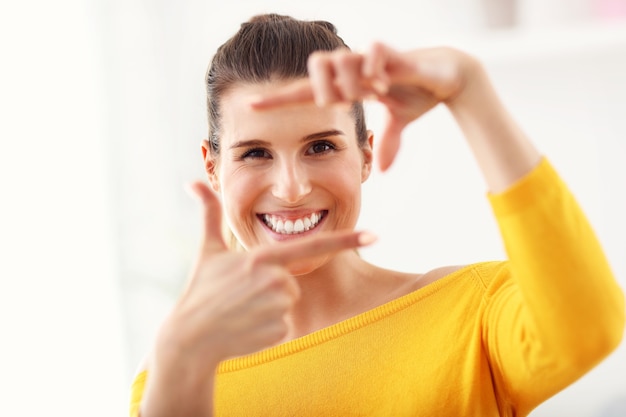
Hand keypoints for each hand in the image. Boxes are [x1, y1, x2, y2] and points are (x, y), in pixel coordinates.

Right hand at [153, 181, 375, 376]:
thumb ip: (209, 213)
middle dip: (273, 287)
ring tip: (243, 310)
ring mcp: (279, 308)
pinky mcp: (280, 331)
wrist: (190, 338)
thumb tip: (193, 181)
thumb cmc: (200, 291)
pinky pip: (286, 325)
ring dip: (270, 307)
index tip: (375, 234)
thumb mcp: (208, 250)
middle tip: (243, 295)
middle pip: (293, 281)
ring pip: (289, 303)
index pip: (313, 245)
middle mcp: (276, 281)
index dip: (347, 239)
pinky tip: (246, 328)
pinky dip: (269, 327)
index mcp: (263, 257)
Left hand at [251, 43, 478, 170]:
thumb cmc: (418, 94)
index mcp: (348, 87)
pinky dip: (374, 69)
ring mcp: (371, 59)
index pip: (304, 93)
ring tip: (376, 92)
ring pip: (339, 59)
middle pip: (315, 68)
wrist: (448, 74)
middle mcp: (354, 70)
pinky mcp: (392, 52)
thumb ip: (387, 141)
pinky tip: (385, 83)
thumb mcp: (399, 123)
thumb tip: (382, 169)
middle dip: (324, 89)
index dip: (278, 100)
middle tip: (346, 102)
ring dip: (353, 82)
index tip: (249, 106)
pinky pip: (371, 52)